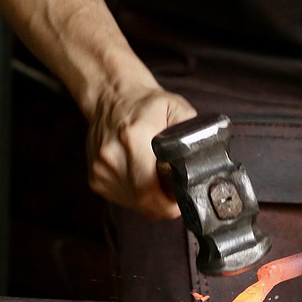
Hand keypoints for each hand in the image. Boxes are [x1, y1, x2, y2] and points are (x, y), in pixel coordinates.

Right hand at [86, 85, 197, 218]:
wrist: (111, 97)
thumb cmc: (146, 105)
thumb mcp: (177, 109)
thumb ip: (193, 134)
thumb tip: (206, 162)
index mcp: (133, 138)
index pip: (151, 191)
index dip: (171, 204)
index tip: (181, 198)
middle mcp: (112, 156)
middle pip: (144, 202)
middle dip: (164, 205)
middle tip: (176, 193)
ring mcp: (100, 169)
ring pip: (134, 205)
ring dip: (150, 200)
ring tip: (157, 179)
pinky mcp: (94, 178)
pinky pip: (123, 200)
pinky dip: (136, 196)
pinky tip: (141, 177)